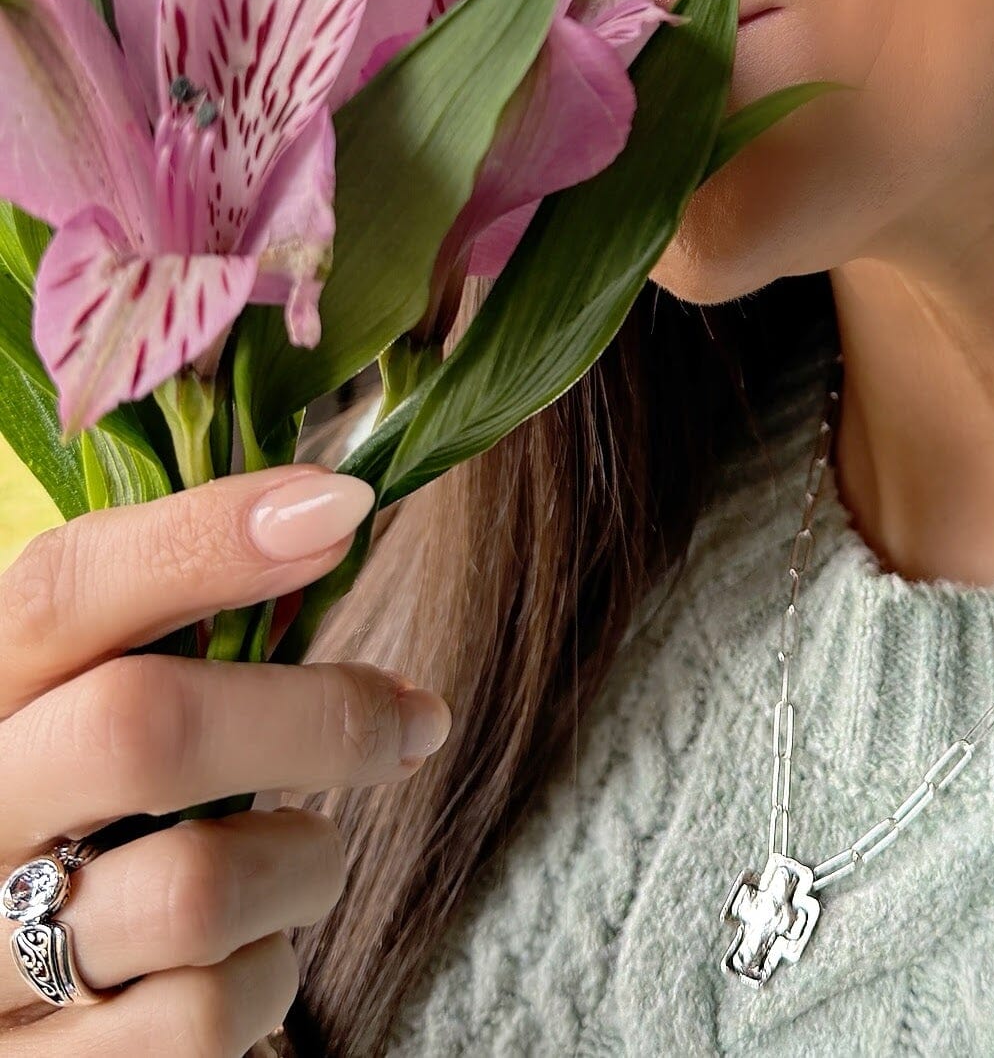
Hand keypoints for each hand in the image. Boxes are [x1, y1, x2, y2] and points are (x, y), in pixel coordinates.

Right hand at [0, 465, 451, 1052]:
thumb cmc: (70, 820)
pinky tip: (243, 952)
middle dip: (318, 715)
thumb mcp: (82, 708)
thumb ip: (171, 629)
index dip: (209, 537)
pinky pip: (205, 1016)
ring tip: (302, 855)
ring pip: (199, 887)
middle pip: (144, 729)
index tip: (345, 506)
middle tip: (412, 719)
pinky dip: (267, 976)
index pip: (62, 589)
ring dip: (304, 863)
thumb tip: (330, 519)